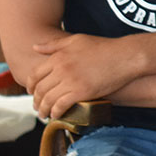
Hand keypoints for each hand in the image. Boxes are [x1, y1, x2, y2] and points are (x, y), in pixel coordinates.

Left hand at [27, 34, 147, 118]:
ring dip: (43, 109)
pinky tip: (56, 115)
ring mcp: (70, 81)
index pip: (35, 75)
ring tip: (43, 114)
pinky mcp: (81, 92)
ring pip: (48, 99)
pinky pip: (61, 105)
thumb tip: (34, 47)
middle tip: (37, 106)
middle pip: (40, 89)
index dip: (30, 86)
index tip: (31, 92)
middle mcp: (61, 69)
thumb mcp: (76, 40)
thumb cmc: (104, 47)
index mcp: (58, 57)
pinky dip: (56, 112)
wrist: (125, 56)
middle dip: (36, 100)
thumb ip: (54, 44)